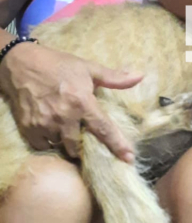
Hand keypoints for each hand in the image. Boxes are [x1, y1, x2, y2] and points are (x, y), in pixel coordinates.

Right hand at [0, 42, 142, 162]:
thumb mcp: (88, 68)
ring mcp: (44, 125)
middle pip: (80, 146)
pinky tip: (54, 134)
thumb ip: (114, 78)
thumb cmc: (58, 64)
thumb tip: (140, 76)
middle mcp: (63, 118)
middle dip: (87, 148)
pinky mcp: (28, 129)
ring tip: (73, 138)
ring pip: (61, 147)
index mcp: (82, 103)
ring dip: (69, 146)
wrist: (21, 64)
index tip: (129, 158)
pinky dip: (50, 143)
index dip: (117, 145)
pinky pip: (43, 146)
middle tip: (91, 144)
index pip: (103, 129)